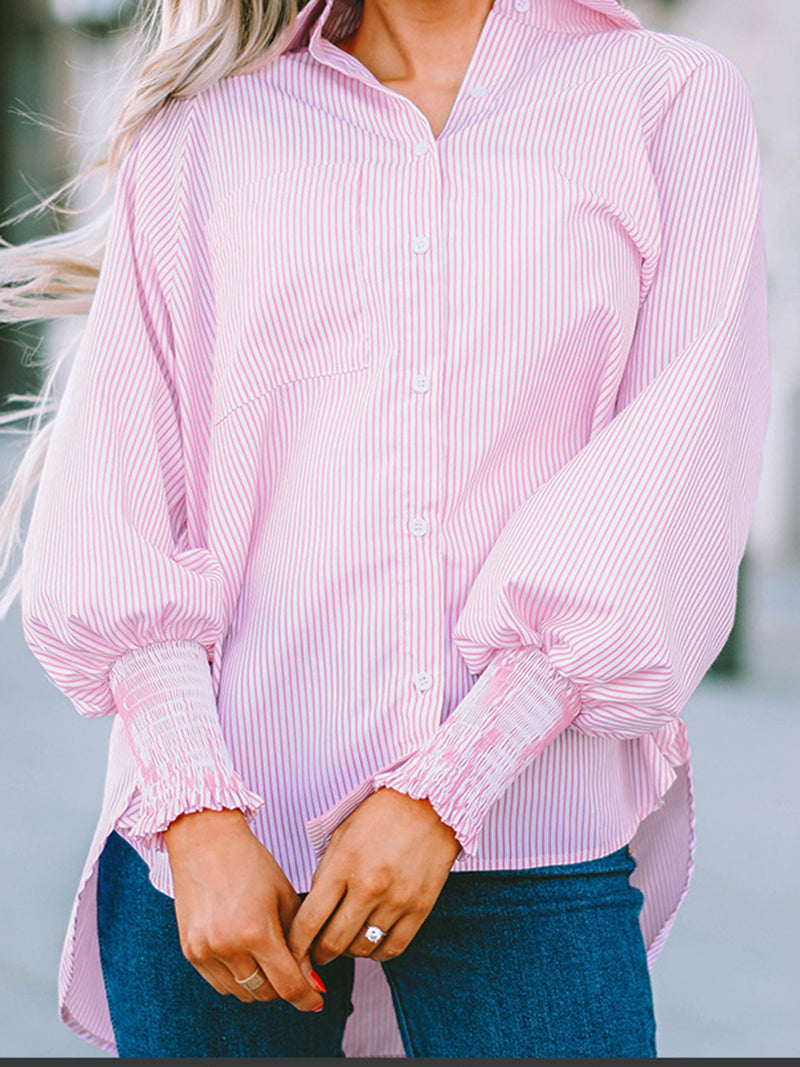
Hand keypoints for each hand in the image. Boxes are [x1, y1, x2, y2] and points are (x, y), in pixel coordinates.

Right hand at [163, 808, 323, 1009]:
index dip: (306, 997)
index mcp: (257, 931)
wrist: (205, 841)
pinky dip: (237, 978)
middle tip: (294, 969)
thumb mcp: (284, 896)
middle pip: (265, 993)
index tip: (316, 999)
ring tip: (269, 958)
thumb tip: (310, 978)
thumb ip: (299, 940)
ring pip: (242, 992)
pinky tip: (246, 955)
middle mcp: (228, 947)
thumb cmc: (251, 863)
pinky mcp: (190, 952)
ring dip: (260, 984)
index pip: (287, 985)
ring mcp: (205, 952)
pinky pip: (220, 983)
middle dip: (284, 987)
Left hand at [287, 787, 460, 966]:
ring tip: (346, 940)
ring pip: (362, 949)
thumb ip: (326, 873)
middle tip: (317, 953)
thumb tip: (313, 912)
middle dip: (319, 954)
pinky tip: (371, 941)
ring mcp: (397, 900)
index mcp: (344, 864)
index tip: (294, 952)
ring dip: (348, 951)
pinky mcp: (420, 908)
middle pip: (333, 942)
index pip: (310, 920)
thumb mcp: (343, 834)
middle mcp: (369, 886)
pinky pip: (392, 948)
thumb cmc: (383, 815)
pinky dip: (377, 952)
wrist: (432, 803)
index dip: (297, 944)